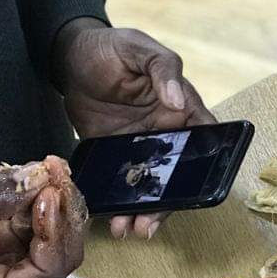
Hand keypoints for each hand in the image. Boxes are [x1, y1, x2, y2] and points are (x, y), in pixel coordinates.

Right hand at [0, 157, 88, 277]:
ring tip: (44, 169)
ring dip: (47, 201)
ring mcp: (3, 270)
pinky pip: (22, 226)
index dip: (55, 231)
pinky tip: (23, 177)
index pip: (48, 272)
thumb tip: (29, 178)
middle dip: (61, 212)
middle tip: (55, 173)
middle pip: (57, 255)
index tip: (49, 194)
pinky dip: (26, 201)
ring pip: (44, 238)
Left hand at [53, 19, 216, 238]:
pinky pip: (120, 185)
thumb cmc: (112, 48)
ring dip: (140, 212)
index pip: (207, 145)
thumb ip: (163, 70)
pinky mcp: (114, 158)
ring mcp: (141, 151)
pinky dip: (115, 203)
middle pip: (178, 179)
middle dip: (166, 206)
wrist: (69, 56)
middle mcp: (168, 137)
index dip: (208, 170)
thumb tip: (177, 101)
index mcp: (184, 112)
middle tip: (147, 225)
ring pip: (149, 188)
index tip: (198, 192)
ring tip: (125, 229)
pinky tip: (107, 218)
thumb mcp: (140, 49)